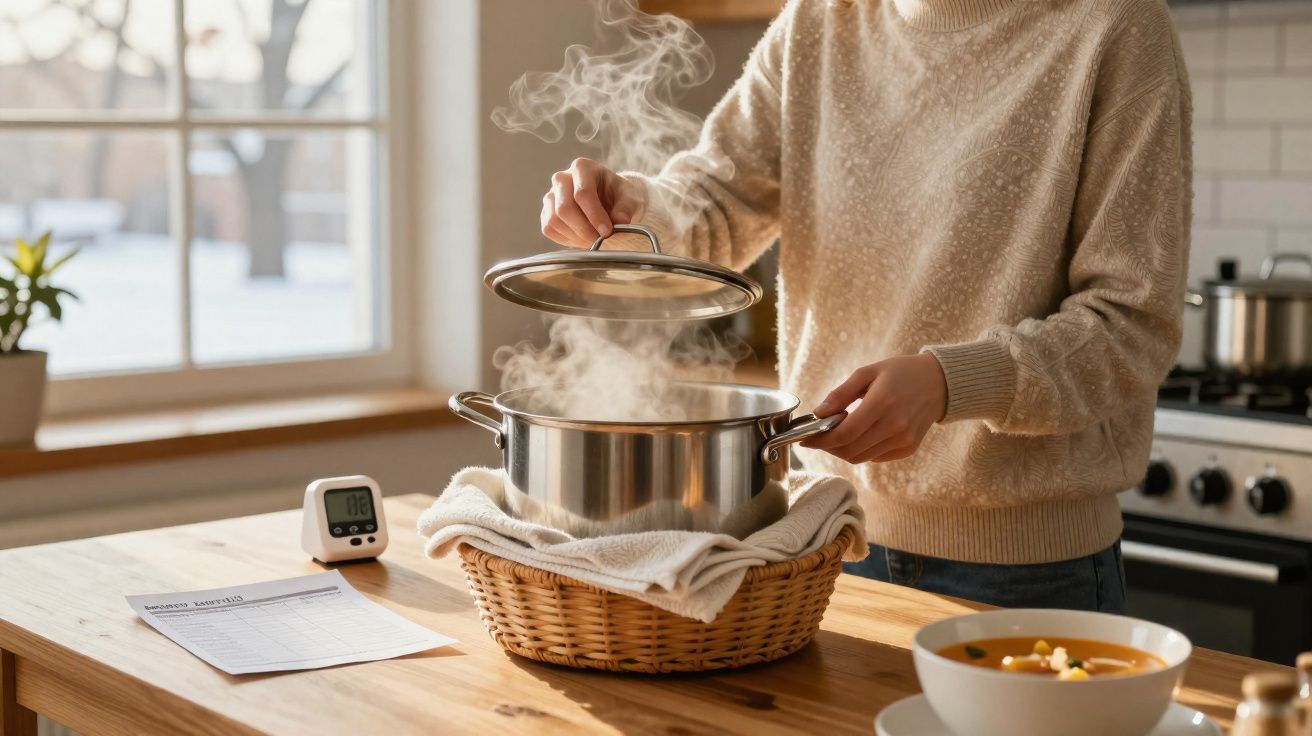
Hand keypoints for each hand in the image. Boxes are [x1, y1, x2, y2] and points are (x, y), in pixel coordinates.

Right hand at [540, 157, 646, 247]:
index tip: (607, 232)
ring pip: (554, 220)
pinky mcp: (546, 212)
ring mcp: (551, 195)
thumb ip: (626, 208)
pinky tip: (582, 239)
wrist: (610, 200)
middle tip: (600, 240)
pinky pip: (549, 229)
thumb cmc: (619, 195)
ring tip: (593, 240)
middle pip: (565, 208)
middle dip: (584, 229)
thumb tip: (620, 221)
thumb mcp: (629, 197)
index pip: (582, 193)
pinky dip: (566, 239)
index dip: (594, 216)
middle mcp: (562, 178)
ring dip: (575, 236)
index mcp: (583, 167)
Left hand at [803, 353, 947, 463]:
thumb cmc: (900, 373)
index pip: (845, 433)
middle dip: (828, 447)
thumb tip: (818, 414)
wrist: (938, 383)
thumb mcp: (867, 373)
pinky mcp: (908, 449)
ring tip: (837, 434)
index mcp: (883, 403)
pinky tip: (859, 435)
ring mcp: (904, 440)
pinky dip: (860, 451)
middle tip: (818, 437)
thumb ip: (840, 394)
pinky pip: (875, 457)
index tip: (805, 438)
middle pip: (850, 450)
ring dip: (842, 450)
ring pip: (860, 457)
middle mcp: (896, 426)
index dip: (821, 440)